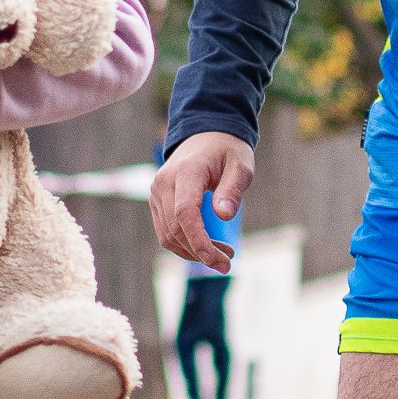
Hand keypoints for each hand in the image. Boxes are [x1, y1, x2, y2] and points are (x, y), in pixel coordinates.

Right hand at [150, 129, 253, 268]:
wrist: (205, 135)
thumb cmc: (227, 150)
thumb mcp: (241, 165)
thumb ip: (233, 189)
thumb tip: (223, 216)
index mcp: (186, 172)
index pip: (185, 213)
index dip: (199, 241)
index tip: (218, 260)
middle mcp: (164, 182)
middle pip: (176, 229)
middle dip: (201, 252)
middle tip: (228, 263)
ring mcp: (157, 192)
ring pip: (167, 235)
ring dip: (193, 252)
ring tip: (222, 256)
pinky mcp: (157, 201)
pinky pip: (165, 231)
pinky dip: (184, 244)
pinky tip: (207, 247)